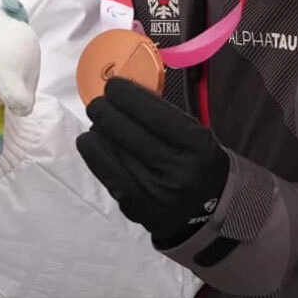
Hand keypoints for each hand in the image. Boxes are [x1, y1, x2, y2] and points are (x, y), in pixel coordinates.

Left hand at [76, 77, 229, 244]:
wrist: (208, 211)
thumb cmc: (196, 164)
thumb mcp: (197, 136)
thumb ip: (164, 116)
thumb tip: (122, 93)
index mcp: (201, 148)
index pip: (156, 115)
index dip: (129, 97)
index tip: (113, 86)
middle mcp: (180, 172)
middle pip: (129, 132)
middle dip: (106, 111)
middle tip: (98, 103)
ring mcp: (157, 193)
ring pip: (114, 150)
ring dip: (99, 130)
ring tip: (98, 122)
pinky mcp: (137, 207)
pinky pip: (106, 173)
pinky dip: (92, 152)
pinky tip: (89, 140)